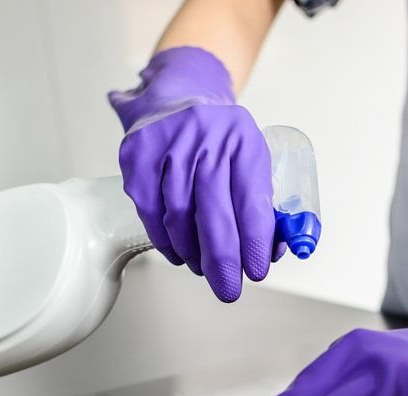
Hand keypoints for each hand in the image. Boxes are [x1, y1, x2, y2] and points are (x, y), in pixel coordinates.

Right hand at [109, 47, 281, 302]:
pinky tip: (179, 253)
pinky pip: (151, 210)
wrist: (178, 94)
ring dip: (192, 253)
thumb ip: (265, 204)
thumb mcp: (253, 158)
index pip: (251, 199)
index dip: (254, 242)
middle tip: (228, 288)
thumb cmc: (221, 138)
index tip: (257, 271)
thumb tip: (270, 252)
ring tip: (204, 269)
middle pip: (213, 212)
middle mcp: (206, 138)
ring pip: (179, 215)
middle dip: (222, 260)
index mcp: (243, 139)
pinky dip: (165, 240)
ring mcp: (168, 144)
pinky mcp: (137, 154)